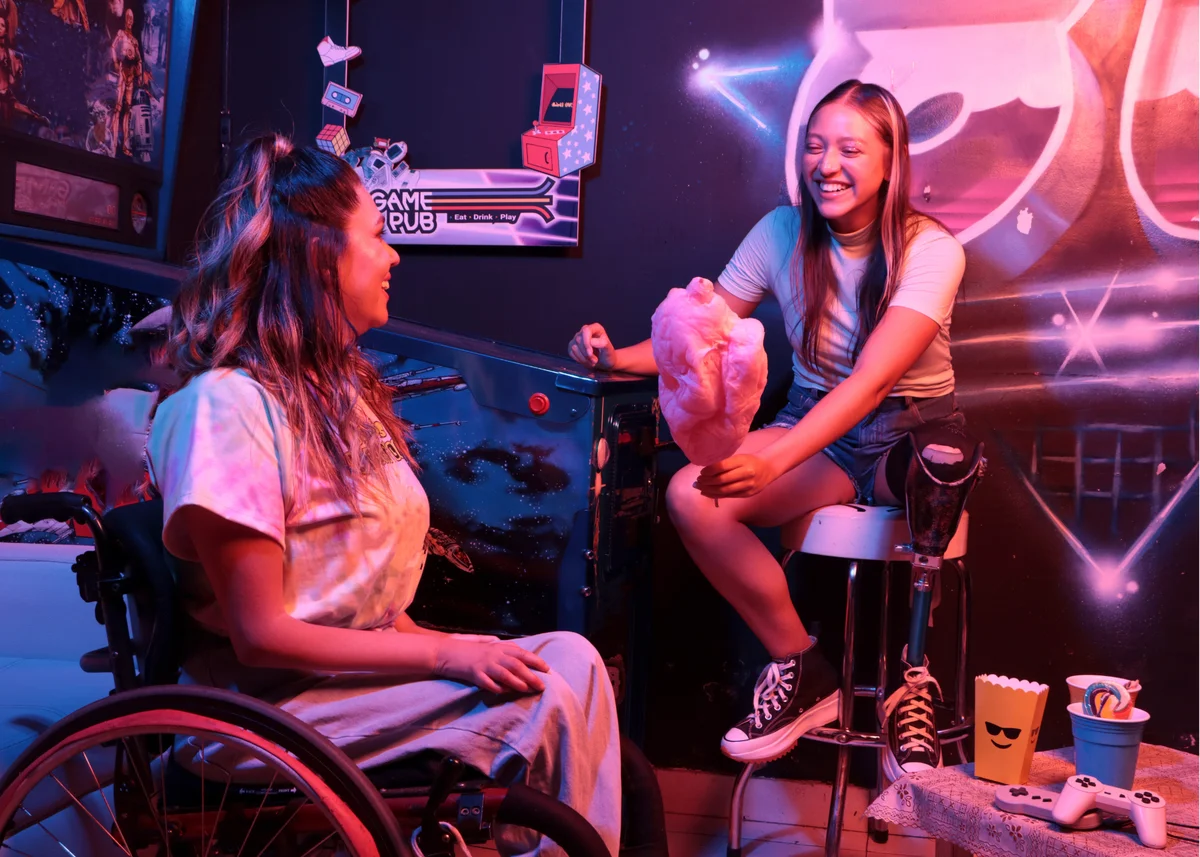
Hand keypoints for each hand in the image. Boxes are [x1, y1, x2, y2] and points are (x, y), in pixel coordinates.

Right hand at [434, 638, 548, 693]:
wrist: (444, 652)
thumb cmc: (465, 647)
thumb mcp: (484, 643)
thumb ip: (498, 645)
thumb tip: (512, 647)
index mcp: (498, 646)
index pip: (522, 653)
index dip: (535, 661)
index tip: (547, 669)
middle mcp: (493, 654)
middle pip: (517, 665)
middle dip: (531, 675)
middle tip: (542, 685)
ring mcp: (484, 664)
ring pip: (506, 674)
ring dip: (519, 683)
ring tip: (529, 690)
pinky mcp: (474, 674)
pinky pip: (490, 684)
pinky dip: (499, 689)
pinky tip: (506, 693)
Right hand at [568, 323, 617, 369]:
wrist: (604, 363)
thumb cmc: (608, 355)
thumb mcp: (609, 350)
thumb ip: (603, 344)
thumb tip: (591, 342)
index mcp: (596, 328)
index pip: (586, 330)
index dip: (586, 342)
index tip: (590, 353)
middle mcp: (585, 330)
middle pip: (579, 340)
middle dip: (586, 353)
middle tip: (595, 360)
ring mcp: (577, 338)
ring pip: (574, 347)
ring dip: (583, 358)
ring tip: (593, 361)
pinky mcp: (572, 345)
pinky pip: (571, 353)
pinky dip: (579, 360)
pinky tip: (587, 361)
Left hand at [695, 454, 781, 498]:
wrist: (768, 468)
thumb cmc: (749, 461)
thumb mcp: (739, 457)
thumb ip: (725, 463)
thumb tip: (704, 471)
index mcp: (743, 461)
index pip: (722, 466)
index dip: (709, 470)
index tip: (701, 472)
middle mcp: (746, 474)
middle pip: (722, 480)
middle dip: (707, 482)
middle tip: (697, 481)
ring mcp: (748, 485)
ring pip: (724, 490)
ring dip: (709, 490)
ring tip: (699, 488)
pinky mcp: (748, 494)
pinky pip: (729, 496)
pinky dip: (716, 495)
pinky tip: (707, 493)